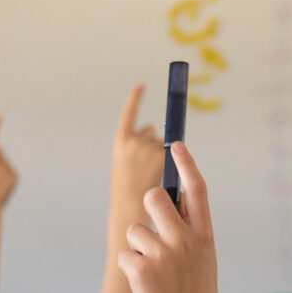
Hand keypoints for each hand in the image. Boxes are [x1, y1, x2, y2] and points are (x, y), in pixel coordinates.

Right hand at [109, 84, 164, 228]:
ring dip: (161, 154)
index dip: (135, 98)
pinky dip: (170, 158)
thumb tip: (162, 139)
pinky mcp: (164, 157)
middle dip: (151, 142)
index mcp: (121, 142)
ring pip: (162, 143)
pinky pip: (171, 152)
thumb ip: (138, 149)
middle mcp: (134, 141)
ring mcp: (150, 148)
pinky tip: (162, 170)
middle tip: (145, 164)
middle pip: (151, 131)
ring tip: (153, 174)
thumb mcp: (125, 165)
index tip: (141, 84)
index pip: (129, 114)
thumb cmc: (127, 189)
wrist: (130, 208)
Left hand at [117, 141, 218, 292]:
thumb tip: (168, 207)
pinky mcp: (140, 269)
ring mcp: (163, 254)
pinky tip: (144, 286)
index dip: (186, 164)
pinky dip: (130, 268)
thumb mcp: (202, 263)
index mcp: (205, 236)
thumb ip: (190, 235)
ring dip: (137, 247)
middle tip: (151, 227)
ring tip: (152, 272)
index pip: (197, 189)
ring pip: (134, 229)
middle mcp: (185, 240)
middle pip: (155, 197)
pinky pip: (125, 255)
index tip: (176, 144)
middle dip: (147, 206)